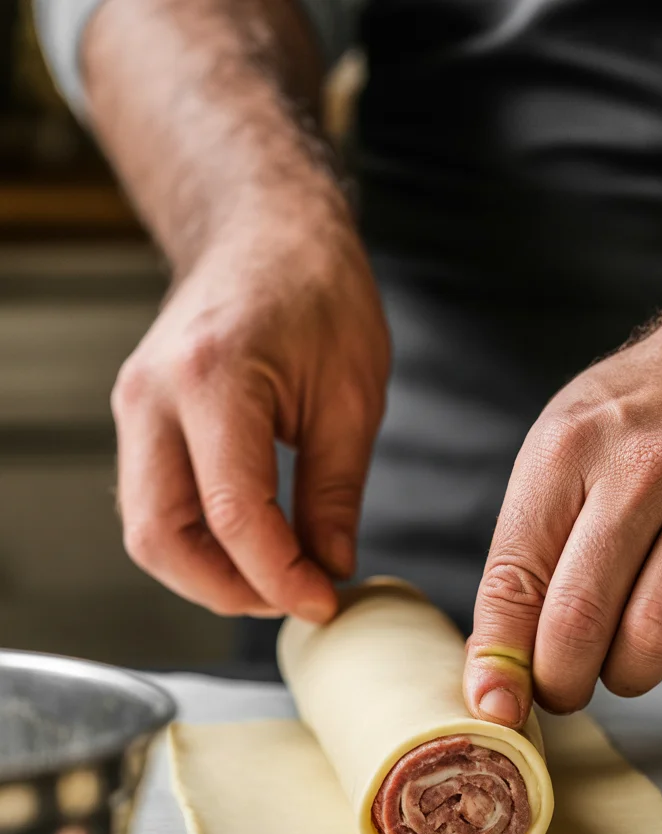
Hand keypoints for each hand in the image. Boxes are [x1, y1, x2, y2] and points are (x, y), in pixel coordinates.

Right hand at [112, 192, 389, 620]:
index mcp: (213, 378)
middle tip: (293, 599)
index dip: (280, 577)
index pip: (234, 515)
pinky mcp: (138, 418)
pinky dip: (196, 541)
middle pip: (162, 538)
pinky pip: (153, 503)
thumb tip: (328, 569)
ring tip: (276, 578)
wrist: (264, 231)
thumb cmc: (318, 290)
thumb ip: (335, 492)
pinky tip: (248, 547)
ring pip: (147, 530)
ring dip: (207, 573)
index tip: (323, 601)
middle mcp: (154, 395)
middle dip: (229, 591)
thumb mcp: (353, 395)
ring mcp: (134, 406)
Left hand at [464, 304, 661, 722]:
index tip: (497, 704)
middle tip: (563, 688)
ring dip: (628, 676)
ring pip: (657, 638)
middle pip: (583, 620)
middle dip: (562, 681)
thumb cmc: (642, 420)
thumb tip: (498, 665)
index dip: (501, 659)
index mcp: (568, 450)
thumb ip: (527, 551)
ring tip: (621, 661)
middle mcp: (645, 470)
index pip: (515, 578)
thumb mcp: (561, 451)